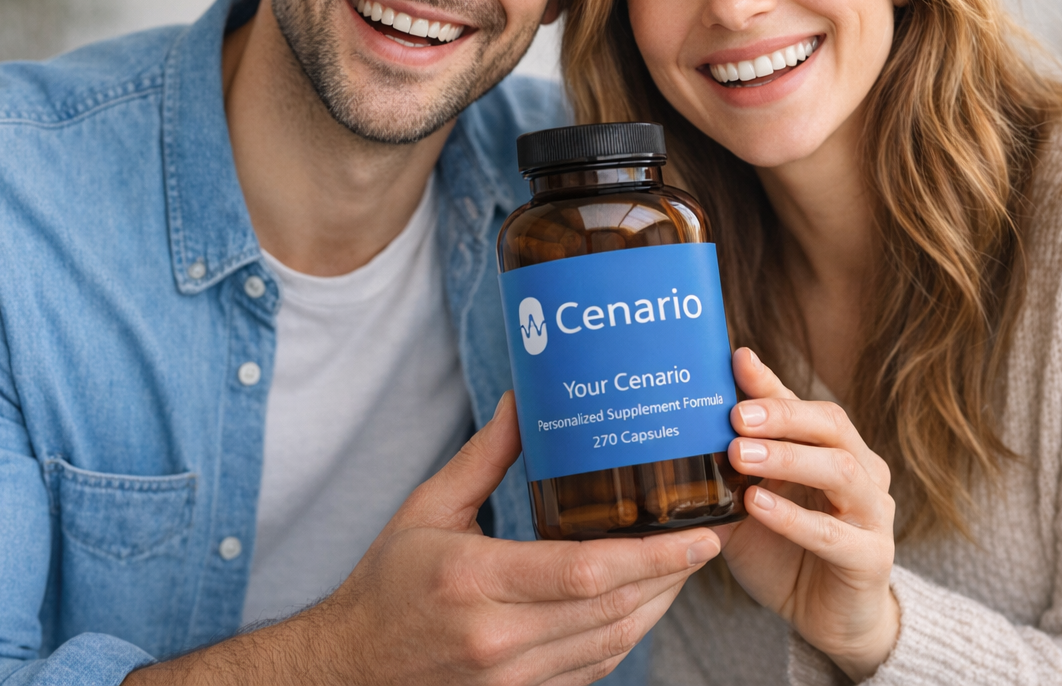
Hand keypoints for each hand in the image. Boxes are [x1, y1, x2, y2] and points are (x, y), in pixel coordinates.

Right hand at [125, 392, 720, 685]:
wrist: (351, 666)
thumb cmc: (386, 584)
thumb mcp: (428, 509)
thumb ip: (484, 457)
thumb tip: (524, 402)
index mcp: (476, 580)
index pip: (586, 573)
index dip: (652, 556)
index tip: (697, 535)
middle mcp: (500, 636)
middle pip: (613, 609)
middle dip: (673, 575)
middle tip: (710, 539)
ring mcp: (514, 676)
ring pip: (613, 643)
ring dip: (658, 605)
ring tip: (686, 565)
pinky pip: (594, 668)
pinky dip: (627, 635)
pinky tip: (644, 602)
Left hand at [717, 349, 898, 680]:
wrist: (824, 618)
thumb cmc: (784, 551)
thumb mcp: (754, 497)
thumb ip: (736, 461)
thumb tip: (689, 418)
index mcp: (838, 450)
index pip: (806, 406)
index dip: (771, 386)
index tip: (735, 363)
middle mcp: (863, 472)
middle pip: (831, 426)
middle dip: (782, 416)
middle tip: (735, 417)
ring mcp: (874, 514)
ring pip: (840, 472)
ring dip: (788, 458)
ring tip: (740, 455)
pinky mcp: (872, 558)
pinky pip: (833, 534)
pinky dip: (794, 518)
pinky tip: (758, 505)